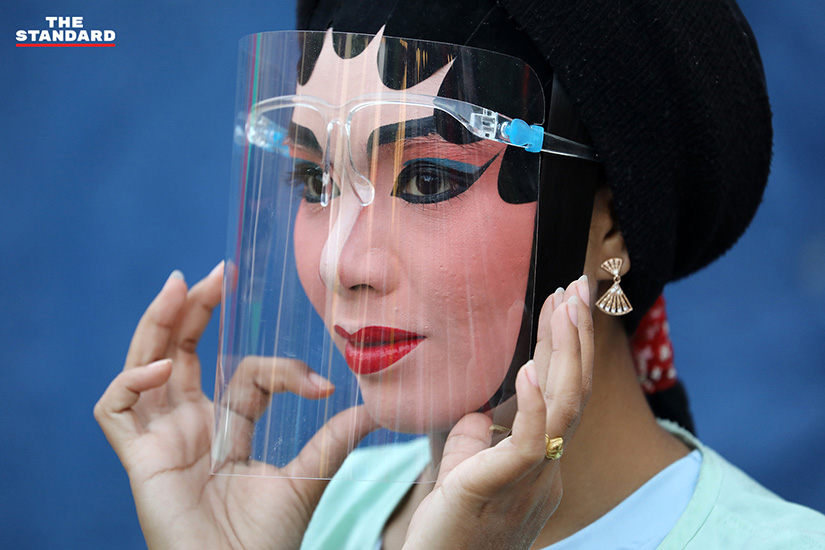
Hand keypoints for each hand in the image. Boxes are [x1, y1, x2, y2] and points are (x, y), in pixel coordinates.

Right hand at [94, 263, 374, 549]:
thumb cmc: (265, 542)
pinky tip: (162, 368)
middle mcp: (190, 425)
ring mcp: (161, 438)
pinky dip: (130, 381)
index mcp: (226, 426)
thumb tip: (373, 409)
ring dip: (158, 322)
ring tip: (180, 284)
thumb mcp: (305, 480)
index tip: (320, 385)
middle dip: (196, 309)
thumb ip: (333, 442)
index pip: (244, 373)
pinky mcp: (139, 458)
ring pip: (144, 364)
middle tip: (218, 272)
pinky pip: (114, 408)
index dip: (281, 370)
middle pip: (182, 351)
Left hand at [401, 278, 593, 549]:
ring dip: (565, 353)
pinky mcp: (497, 490)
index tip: (562, 303)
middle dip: (576, 335)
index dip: (563, 347)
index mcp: (538, 464)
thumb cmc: (446, 529)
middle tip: (578, 285)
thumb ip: (476, 439)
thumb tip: (479, 410)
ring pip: (561, 409)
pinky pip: (526, 444)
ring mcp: (528, 482)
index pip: (559, 395)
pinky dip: (531, 404)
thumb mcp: (464, 472)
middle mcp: (544, 470)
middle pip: (570, 393)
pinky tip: (530, 366)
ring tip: (564, 305)